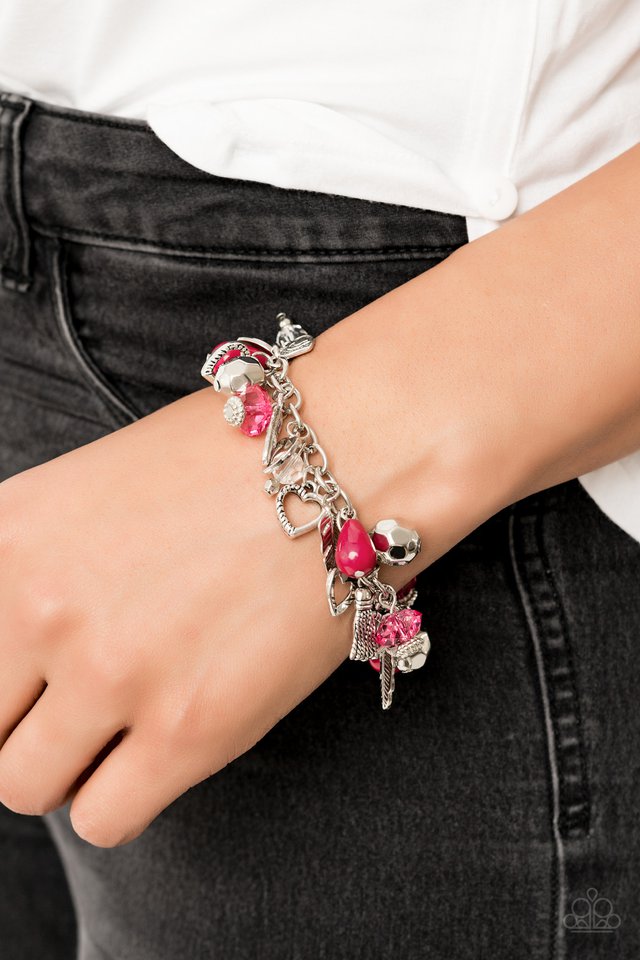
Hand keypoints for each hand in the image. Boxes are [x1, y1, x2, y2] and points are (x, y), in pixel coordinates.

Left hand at [0, 387, 353, 846]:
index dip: (5, 677)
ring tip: (128, 725)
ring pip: (26, 785)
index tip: (33, 683)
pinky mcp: (187, 729)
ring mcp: (111, 671)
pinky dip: (123, 798)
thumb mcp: (95, 490)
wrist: (345, 457)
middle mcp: (41, 606)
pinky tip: (165, 748)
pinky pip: (102, 821)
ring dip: (71, 766)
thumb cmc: (232, 463)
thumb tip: (23, 653)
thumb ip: (33, 570)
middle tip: (85, 702)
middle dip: (29, 723)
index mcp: (8, 539)